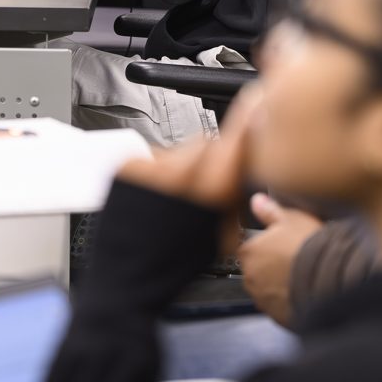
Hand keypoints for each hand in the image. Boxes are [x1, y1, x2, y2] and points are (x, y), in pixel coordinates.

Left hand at [118, 85, 262, 254]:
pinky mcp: (128, 166)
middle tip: (204, 185)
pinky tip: (155, 193)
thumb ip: (233, 198)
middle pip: (208, 143)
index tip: (254, 107)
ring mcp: (151, 167)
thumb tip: (244, 169)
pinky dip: (159, 169)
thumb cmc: (173, 262)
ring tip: (173, 195)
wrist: (129, 274)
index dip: (247, 122)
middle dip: (211, 158)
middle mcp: (181, 173)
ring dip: (184, 163)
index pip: (236, 138)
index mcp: (210, 192)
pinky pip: (155, 155)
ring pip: (181, 148)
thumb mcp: (219, 234)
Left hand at [238, 196, 322, 326]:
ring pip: (267, 289)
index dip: (267, 245)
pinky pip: (279, 306)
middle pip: (257, 269)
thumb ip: (270, 210)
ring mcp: (262, 299)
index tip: (281, 245)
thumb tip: (257, 201)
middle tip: (294, 259)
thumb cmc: (310, 246)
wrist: (329, 278)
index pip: (249, 247)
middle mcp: (250, 277)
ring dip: (279, 284)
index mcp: (249, 251)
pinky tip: (305, 290)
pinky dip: (288, 300)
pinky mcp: (276, 315)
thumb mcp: (291, 217)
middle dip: (272, 266)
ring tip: (302, 275)